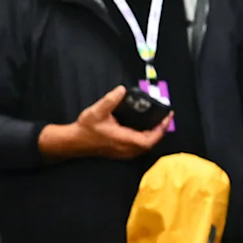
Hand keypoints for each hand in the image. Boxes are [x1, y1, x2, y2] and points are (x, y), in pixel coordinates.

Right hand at [38, 85, 166, 161]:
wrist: (75, 142)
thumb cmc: (86, 129)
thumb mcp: (97, 111)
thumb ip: (110, 100)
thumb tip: (122, 90)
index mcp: (124, 140)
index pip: (150, 138)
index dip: (161, 128)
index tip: (168, 116)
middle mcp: (127, 149)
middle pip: (151, 142)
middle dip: (160, 129)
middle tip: (165, 116)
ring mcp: (125, 152)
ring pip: (146, 145)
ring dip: (154, 134)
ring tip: (158, 120)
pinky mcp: (122, 151)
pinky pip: (140, 146)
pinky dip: (146, 137)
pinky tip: (146, 127)